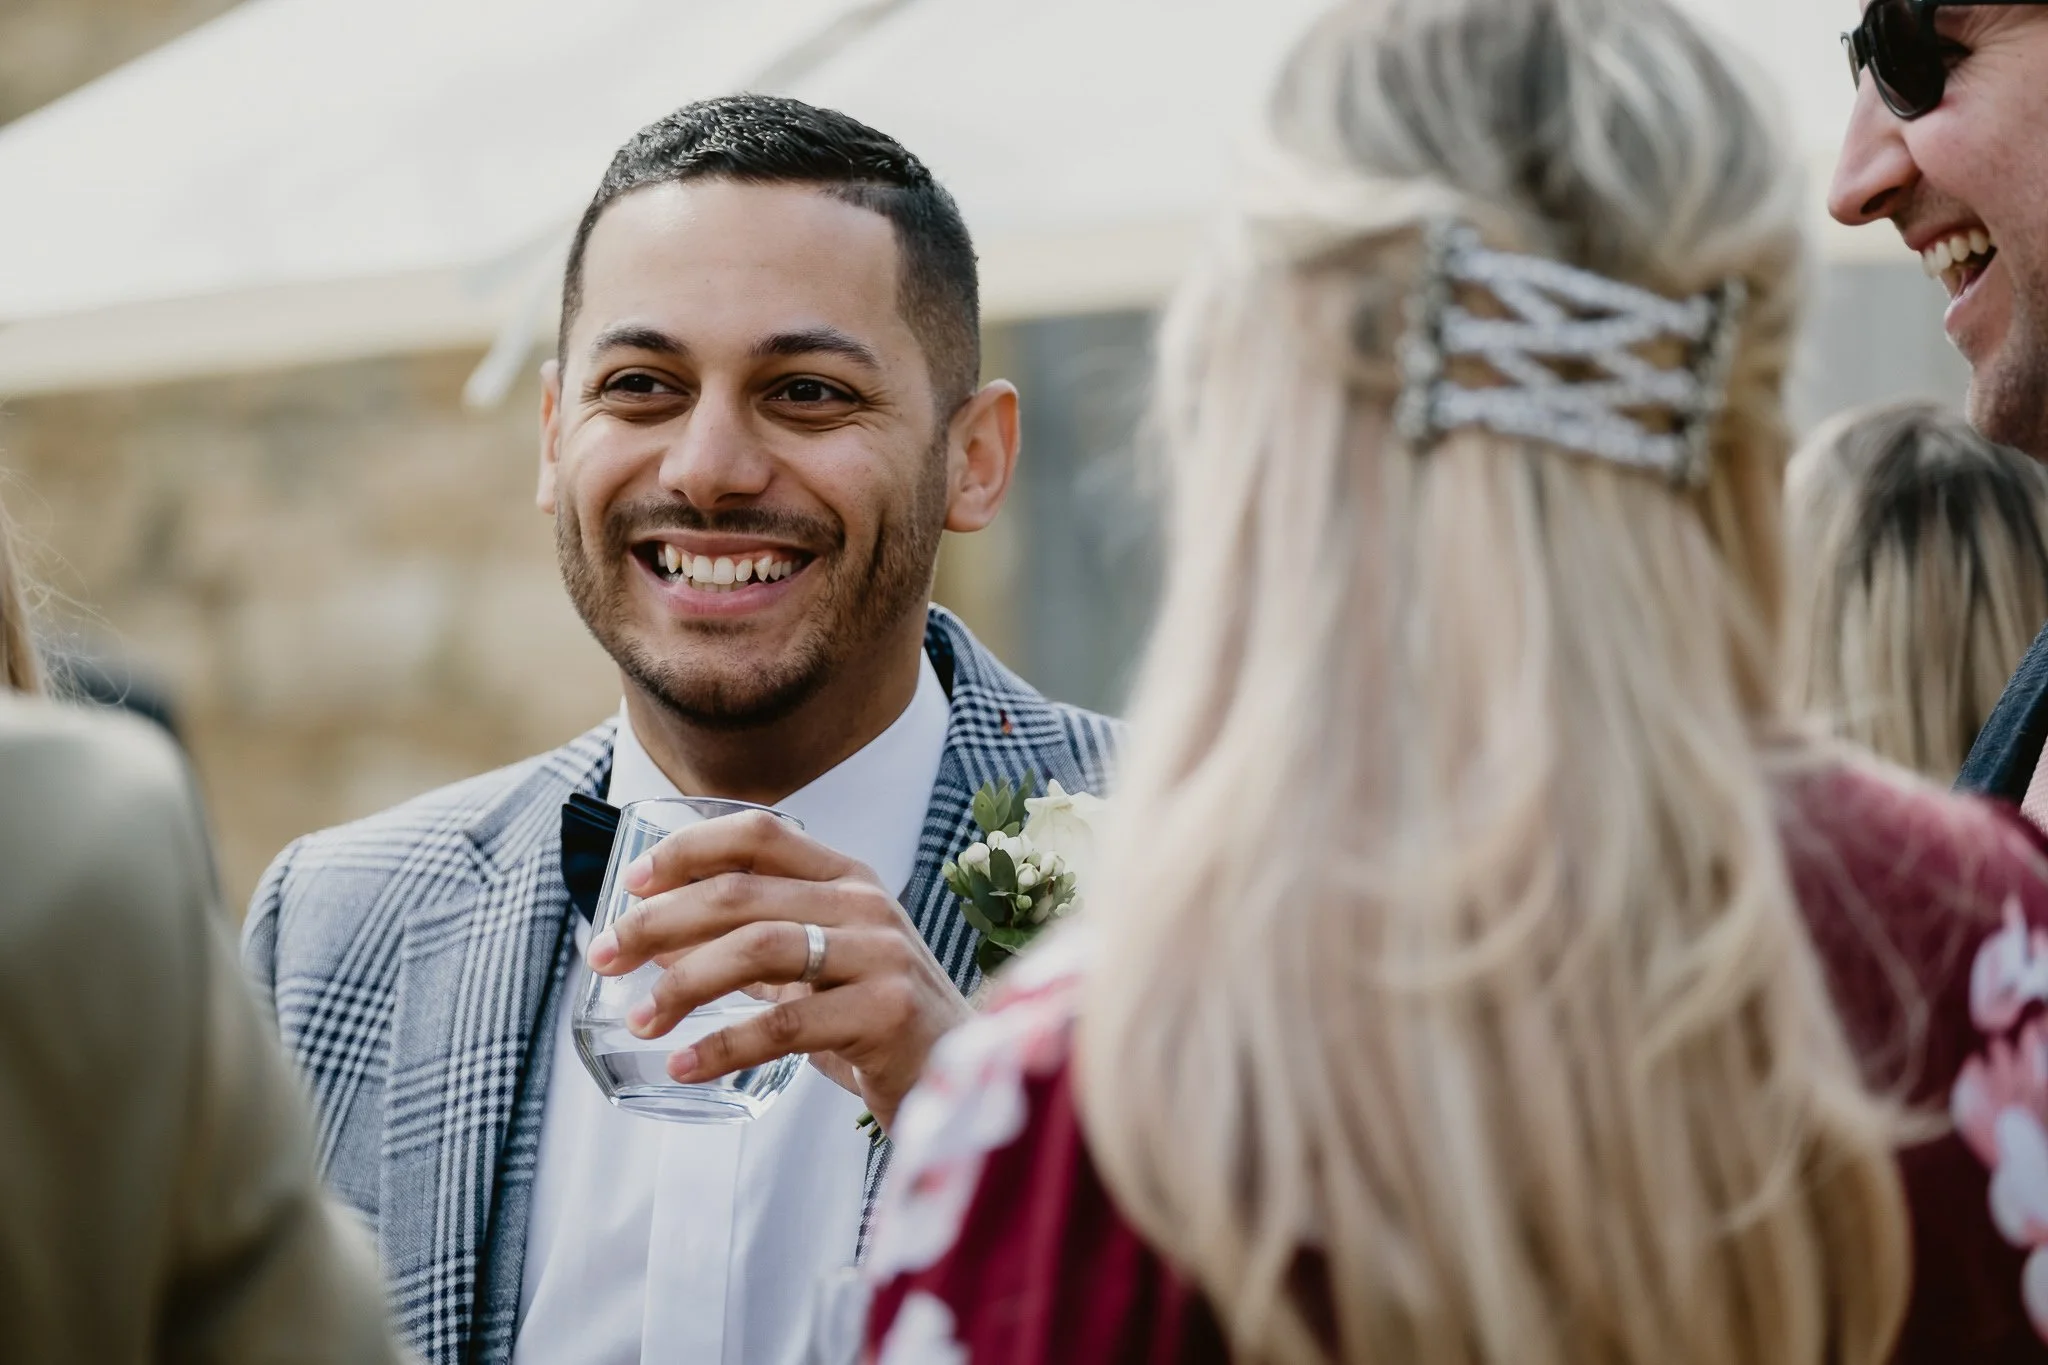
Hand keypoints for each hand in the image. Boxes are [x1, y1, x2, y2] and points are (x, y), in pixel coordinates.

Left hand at [585, 810, 969, 1132]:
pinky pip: (784, 1025)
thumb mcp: (820, 966)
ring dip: (683, 985)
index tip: (632, 883)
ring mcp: (881, 955)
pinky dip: (723, 1045)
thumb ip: (754, 949)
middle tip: (604, 957)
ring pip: (757, 949)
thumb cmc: (879, 1019)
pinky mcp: (884, 1013)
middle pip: (741, 893)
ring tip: (641, 1020)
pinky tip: (685, 1065)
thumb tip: (658, 943)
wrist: (959, 1073)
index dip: (688, 848)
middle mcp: (866, 904)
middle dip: (658, 923)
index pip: (760, 833)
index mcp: (849, 877)